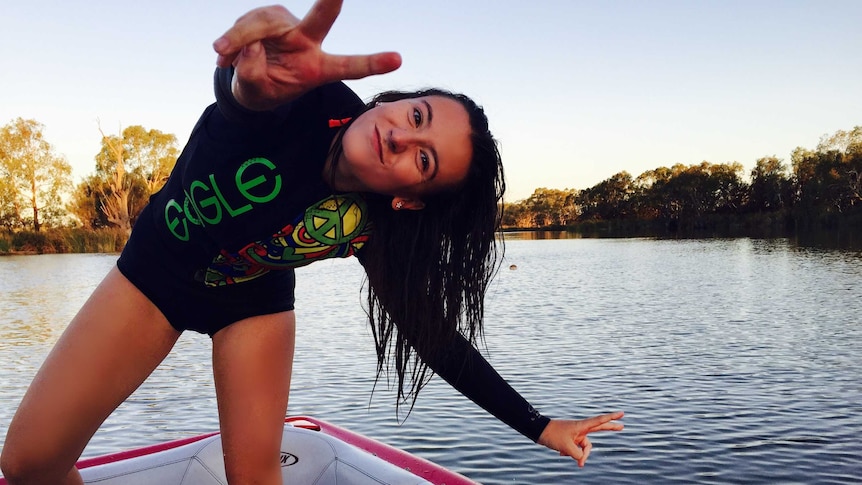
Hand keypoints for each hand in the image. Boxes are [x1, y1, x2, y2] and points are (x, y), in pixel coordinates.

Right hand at [212, 1, 401, 109]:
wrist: (246, 80)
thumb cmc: (262, 89)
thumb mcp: (255, 92)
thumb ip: (253, 74)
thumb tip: (251, 44)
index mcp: (319, 68)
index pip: (349, 66)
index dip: (372, 63)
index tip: (397, 59)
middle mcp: (309, 40)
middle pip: (321, 18)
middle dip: (331, 0)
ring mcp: (289, 23)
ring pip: (264, 22)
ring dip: (238, 38)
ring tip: (222, 57)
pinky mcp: (270, 14)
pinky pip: (247, 20)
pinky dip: (232, 37)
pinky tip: (223, 52)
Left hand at [537, 411, 623, 466]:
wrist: (539, 432)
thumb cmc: (553, 435)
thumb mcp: (567, 448)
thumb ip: (578, 455)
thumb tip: (581, 459)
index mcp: (582, 426)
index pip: (600, 421)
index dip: (611, 418)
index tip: (622, 414)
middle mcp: (581, 429)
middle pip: (599, 428)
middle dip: (610, 428)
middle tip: (623, 426)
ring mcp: (576, 434)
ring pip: (585, 446)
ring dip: (579, 455)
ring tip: (567, 456)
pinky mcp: (571, 439)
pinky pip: (576, 449)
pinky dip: (571, 453)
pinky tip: (560, 453)